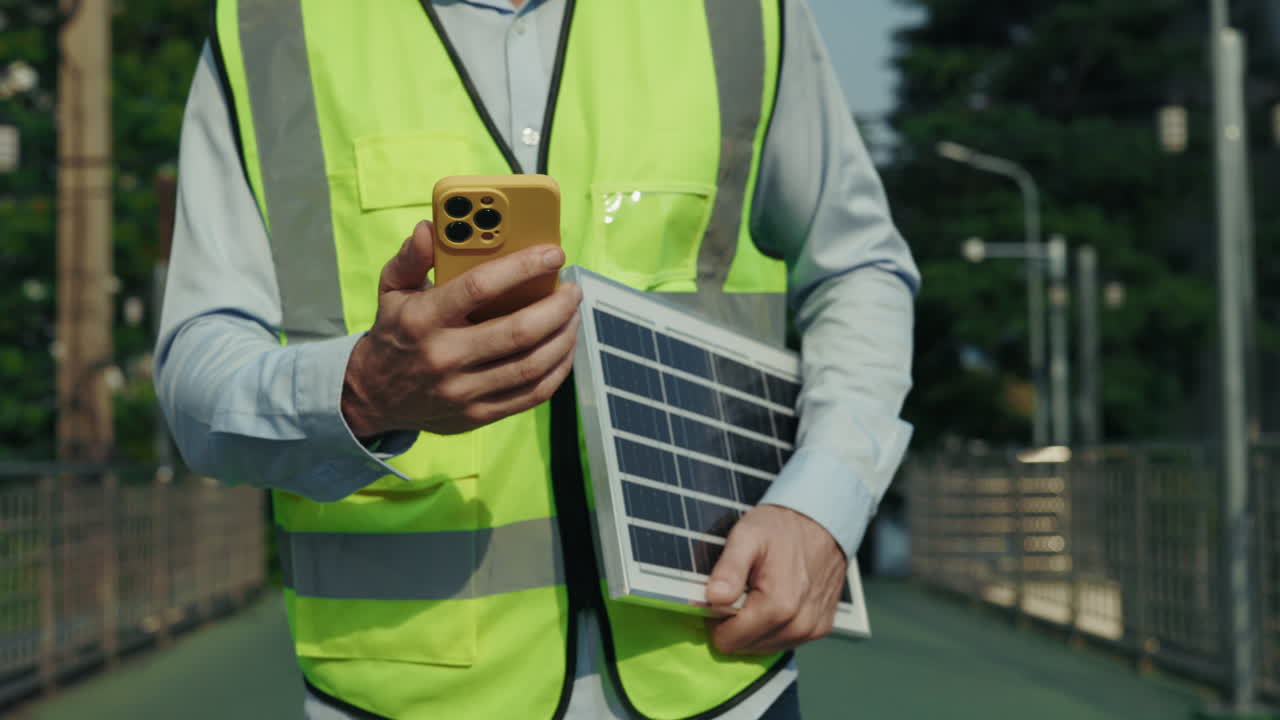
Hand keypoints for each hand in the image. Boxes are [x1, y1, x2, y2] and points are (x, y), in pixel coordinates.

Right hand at [341, 220, 580, 437]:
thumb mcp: (391, 290)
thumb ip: (412, 257)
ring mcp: (462, 391)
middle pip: (518, 331)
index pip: (480, 287)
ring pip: (532, 365)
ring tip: (573, 315)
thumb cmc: (394, 333)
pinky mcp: (478, 415)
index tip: (552, 253)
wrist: (374, 397)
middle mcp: (443, 357)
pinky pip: (532, 394)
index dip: (523, 267)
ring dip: (564, 337)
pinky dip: (558, 369)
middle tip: (572, 289)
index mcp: (423, 319)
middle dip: (557, 306)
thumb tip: (430, 228)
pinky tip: (564, 347)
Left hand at [705, 504, 846, 654]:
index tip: (722, 595)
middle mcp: (799, 624)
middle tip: (739, 590)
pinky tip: (774, 601)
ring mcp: (812, 629)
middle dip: (735, 624)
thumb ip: (729, 569)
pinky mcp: (821, 629)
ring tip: (757, 593)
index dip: (716, 619)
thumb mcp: (747, 536)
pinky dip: (773, 628)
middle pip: (745, 647)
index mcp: (778, 605)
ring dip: (754, 627)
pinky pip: (785, 642)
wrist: (823, 520)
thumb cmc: (782, 527)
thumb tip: (713, 598)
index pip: (728, 640)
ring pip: (764, 648)